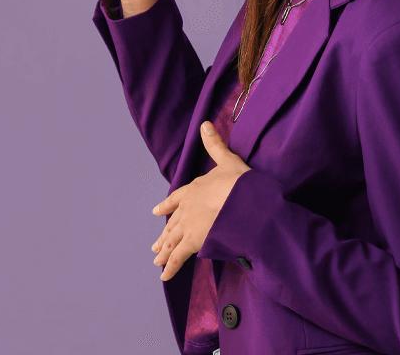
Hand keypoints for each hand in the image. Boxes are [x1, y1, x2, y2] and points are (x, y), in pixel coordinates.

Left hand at [150, 122, 249, 280]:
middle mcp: (187, 208)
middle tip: (156, 247)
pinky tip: (163, 276)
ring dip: (165, 252)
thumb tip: (204, 123)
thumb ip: (215, 145)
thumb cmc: (239, 182)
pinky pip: (179, 257)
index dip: (167, 206)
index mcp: (194, 189)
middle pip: (172, 224)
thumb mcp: (228, 161)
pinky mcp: (193, 241)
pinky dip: (170, 268)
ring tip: (157, 261)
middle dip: (165, 236)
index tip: (157, 212)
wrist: (244, 201)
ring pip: (172, 241)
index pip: (176, 198)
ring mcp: (188, 225)